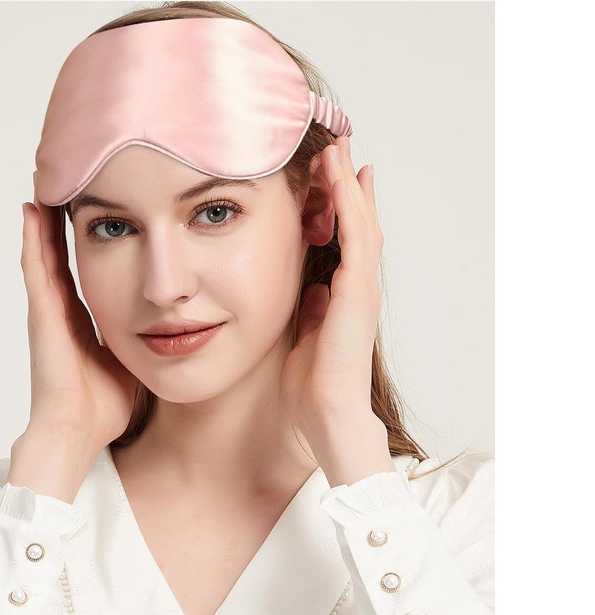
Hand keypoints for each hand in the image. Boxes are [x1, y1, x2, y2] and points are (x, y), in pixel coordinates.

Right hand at [16, 188, 137, 450]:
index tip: (97, 217)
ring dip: (44, 222)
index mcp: (82, 323)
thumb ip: (141, 342)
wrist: (78, 430)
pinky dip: (32, 239)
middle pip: (59, 257)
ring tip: (46, 186)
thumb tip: (169, 331)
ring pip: (43, 255)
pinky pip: (35, 268)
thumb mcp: (130, 362)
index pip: (85, 273)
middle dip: (62, 225)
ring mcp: (48, 312)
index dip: (89, 246)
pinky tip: (32, 210)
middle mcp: (61, 313)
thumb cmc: (103, 407)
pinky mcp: (41, 315)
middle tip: (65, 189)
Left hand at [281, 136, 383, 438]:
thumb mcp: (308, 334)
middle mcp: (357, 287)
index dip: (339, 206)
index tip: (330, 175)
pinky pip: (354, 243)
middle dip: (347, 185)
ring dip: (349, 186)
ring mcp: (360, 289)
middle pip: (357, 223)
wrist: (326, 413)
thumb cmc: (314, 384)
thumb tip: (313, 288)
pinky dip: (349, 210)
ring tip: (339, 151)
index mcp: (343, 295)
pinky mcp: (356, 295)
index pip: (344, 240)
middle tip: (339, 147)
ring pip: (360, 225)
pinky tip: (342, 182)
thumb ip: (314, 309)